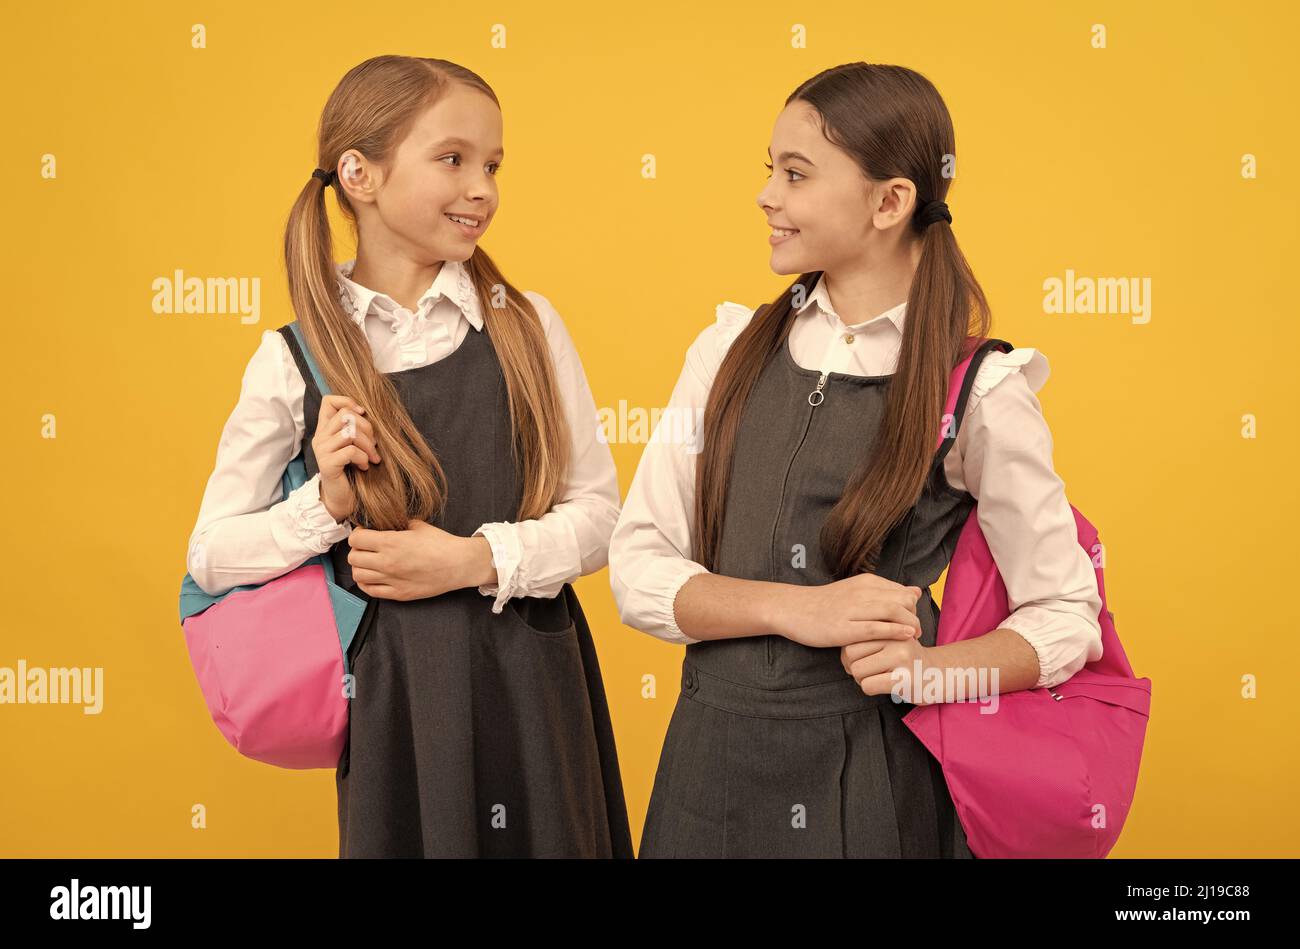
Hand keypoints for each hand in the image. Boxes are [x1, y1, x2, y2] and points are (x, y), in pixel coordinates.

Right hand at [313, 395, 380, 522]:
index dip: (347, 401)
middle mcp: (320, 437)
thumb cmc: (352, 470)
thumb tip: (368, 413)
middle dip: (367, 427)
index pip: (328, 401)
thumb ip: (356, 428)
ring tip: (372, 457)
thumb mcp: (354, 445)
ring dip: (367, 445)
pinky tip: (364, 466)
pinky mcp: (327, 463)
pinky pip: (350, 451)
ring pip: (350, 432)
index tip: (362, 414)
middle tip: (374, 445)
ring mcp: (322, 450)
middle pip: (345, 415)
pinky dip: (363, 458)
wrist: (342, 498)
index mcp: (325, 429)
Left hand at [346, 519, 479, 600]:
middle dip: (357, 550)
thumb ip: (397, 524)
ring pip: (358, 575)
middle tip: (366, 548)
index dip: (358, 534)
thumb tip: (384, 524)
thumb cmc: (441, 544)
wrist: (459, 564)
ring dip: (360, 567)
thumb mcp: (418, 525)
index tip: (364, 534)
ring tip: (369, 562)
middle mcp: (387, 562)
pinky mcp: (398, 594)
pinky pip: (370, 591)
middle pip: (353, 558)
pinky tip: (374, 576)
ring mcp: (392, 580)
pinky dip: (367, 583)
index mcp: (391, 542)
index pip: (355, 539)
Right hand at [774, 573, 923, 648]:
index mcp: (866, 582)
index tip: (913, 620)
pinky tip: (906, 636)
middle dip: (915, 615)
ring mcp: (852, 609)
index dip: (914, 606)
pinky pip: (875, 628)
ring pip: (891, 611)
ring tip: (916, 635)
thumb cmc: (826, 603)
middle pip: (902, 599)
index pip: (902, 591)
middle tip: (918, 630)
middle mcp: (861, 592)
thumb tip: (915, 592)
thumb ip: (884, 592)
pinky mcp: (844, 628)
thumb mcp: (856, 591)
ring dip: (910, 624)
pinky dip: (894, 631)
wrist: (794, 609)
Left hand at [841, 636, 932, 701]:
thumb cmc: (905, 658)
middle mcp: (896, 637)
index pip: (851, 638)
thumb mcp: (890, 637)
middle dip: (854, 667)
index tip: (862, 659)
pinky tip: (884, 685)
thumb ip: (868, 633)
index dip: (850, 654)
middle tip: (869, 671)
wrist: (937, 675)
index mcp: (890, 625)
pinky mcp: (904, 678)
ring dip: (862, 679)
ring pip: (857, 670)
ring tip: (878, 677)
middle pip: (850, 654)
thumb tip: (841, 638)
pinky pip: (868, 685)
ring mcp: (901, 657)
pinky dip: (871, 688)